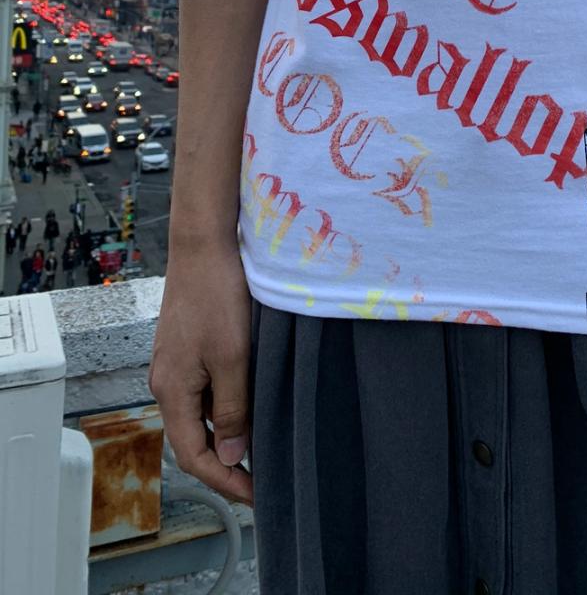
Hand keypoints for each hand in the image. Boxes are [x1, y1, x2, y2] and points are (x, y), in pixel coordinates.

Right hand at [148, 242, 253, 505]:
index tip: (256, 495)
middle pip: (194, 439)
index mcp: (172, 391)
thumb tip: (230, 457)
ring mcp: (175, 364)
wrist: (204, 246)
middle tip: (263, 477)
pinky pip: (204, 390)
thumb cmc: (217, 297)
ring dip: (228, 432)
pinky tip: (252, 402)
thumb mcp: (231, 358)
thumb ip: (231, 409)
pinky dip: (226, 404)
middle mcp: (167, 383)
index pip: (194, 456)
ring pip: (201, 414)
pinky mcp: (187, 347)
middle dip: (227, 462)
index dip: (225, 481)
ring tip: (263, 444)